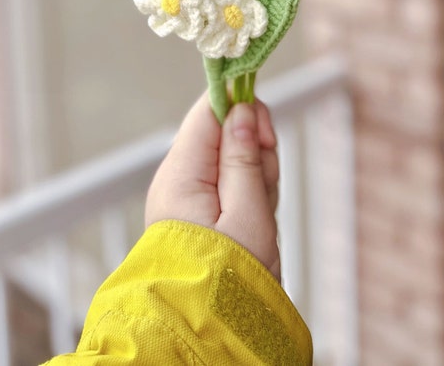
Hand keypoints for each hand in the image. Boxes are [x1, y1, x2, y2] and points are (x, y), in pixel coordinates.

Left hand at [145, 95, 280, 278]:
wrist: (204, 335)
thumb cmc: (227, 279)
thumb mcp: (247, 215)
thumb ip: (244, 157)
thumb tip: (241, 109)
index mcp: (182, 173)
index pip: (207, 110)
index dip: (241, 109)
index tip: (265, 134)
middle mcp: (178, 178)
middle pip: (224, 132)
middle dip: (255, 151)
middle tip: (264, 189)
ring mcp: (187, 196)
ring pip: (233, 159)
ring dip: (256, 178)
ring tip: (259, 215)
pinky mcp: (198, 212)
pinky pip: (231, 185)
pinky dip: (250, 196)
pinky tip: (255, 223)